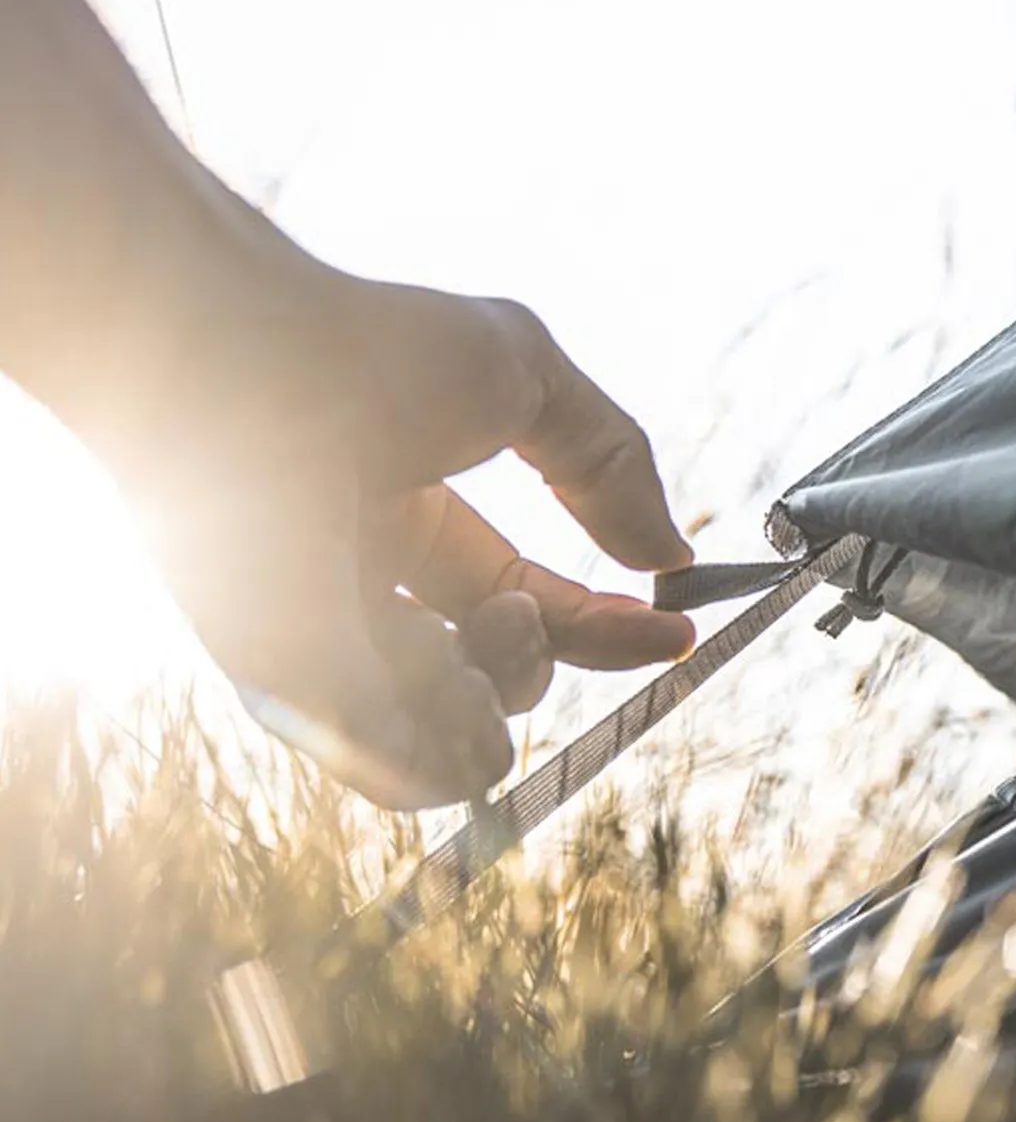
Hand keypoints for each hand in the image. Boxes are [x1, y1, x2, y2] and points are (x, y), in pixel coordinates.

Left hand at [112, 235, 695, 808]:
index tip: (676, 628)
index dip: (609, 628)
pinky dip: (453, 746)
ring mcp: (330, 652)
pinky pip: (403, 776)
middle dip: (546, 656)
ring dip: (501, 703)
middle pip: (503, 681)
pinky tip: (447, 662)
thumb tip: (670, 555)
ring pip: (456, 744)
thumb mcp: (526, 378)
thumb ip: (611, 461)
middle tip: (519, 603)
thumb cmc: (361, 346)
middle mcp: (374, 596)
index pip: (536, 607)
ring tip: (480, 632)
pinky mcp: (294, 695)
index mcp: (417, 522)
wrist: (234, 363)